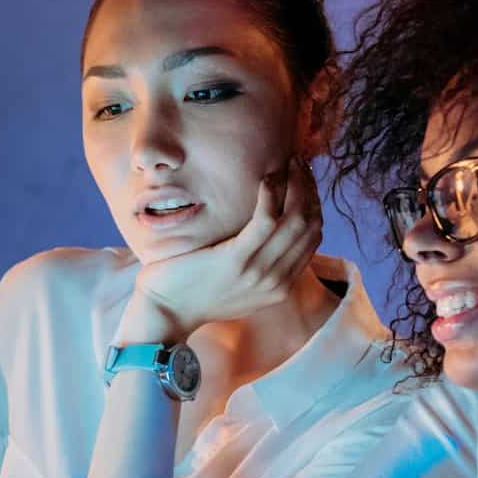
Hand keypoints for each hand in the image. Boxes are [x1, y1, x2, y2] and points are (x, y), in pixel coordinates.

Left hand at [119, 157, 323, 343]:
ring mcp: (258, 272)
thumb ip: (258, 267)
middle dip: (309, 188)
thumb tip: (264, 236)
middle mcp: (276, 281)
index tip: (303, 179)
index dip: (313, 202)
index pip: (312, 236)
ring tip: (287, 162)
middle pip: (310, 225)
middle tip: (298, 163)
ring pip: (296, 220)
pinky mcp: (236, 260)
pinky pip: (266, 220)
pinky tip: (266, 178)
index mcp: (279, 286)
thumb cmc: (192, 293)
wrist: (164, 314)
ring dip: (296, 184)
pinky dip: (272, 195)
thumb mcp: (237, 287)